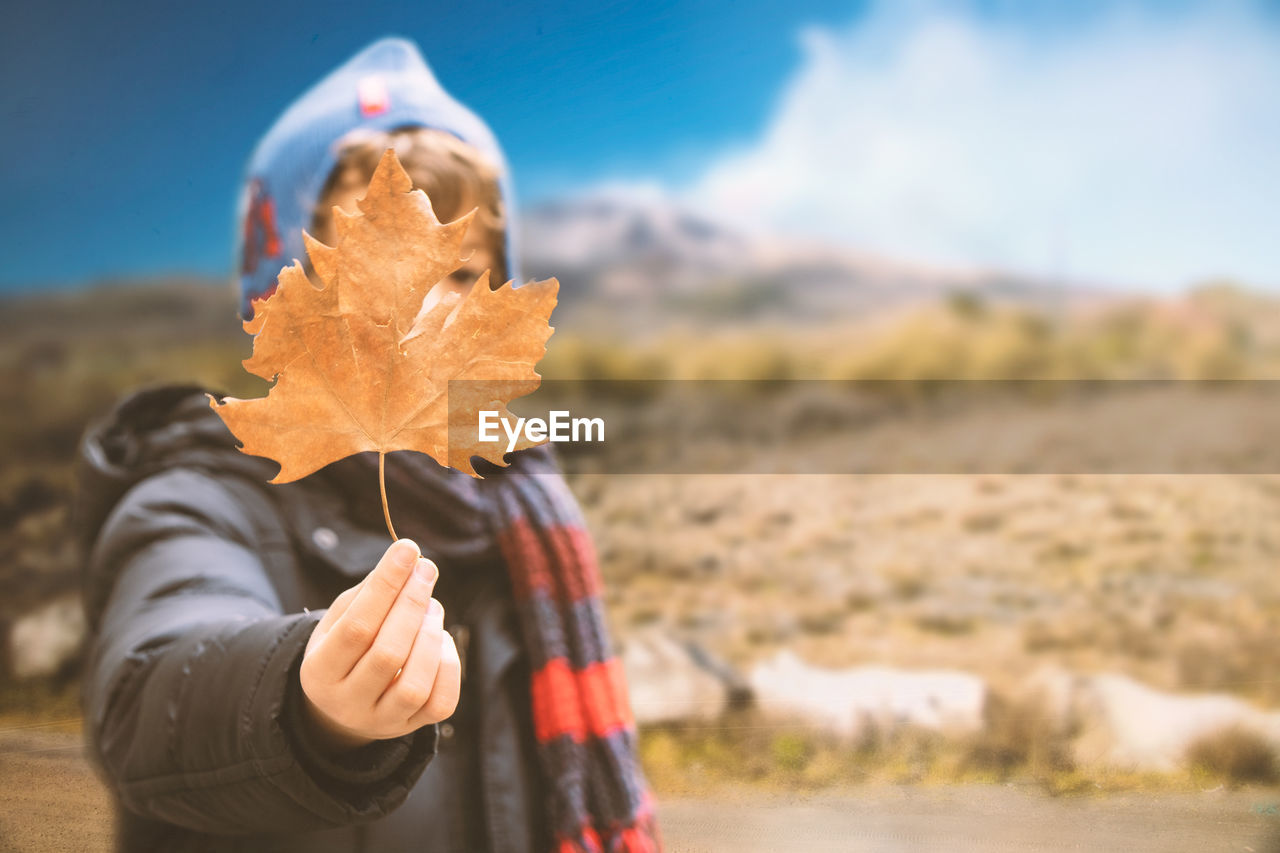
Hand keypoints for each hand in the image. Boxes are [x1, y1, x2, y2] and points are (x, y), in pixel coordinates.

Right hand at [298, 539, 460, 753]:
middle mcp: (347, 703)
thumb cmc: (347, 646)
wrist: (347, 703)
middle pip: (387, 654)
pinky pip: (441, 702)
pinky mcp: (413, 727)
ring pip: (414, 684)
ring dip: (430, 635)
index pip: (356, 626)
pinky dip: (448, 664)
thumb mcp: (342, 617)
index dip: (385, 585)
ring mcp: (381, 721)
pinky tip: (439, 638)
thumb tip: (409, 559)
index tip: (407, 549)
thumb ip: (371, 592)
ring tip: (432, 605)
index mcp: (319, 672)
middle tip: (426, 569)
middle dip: (412, 604)